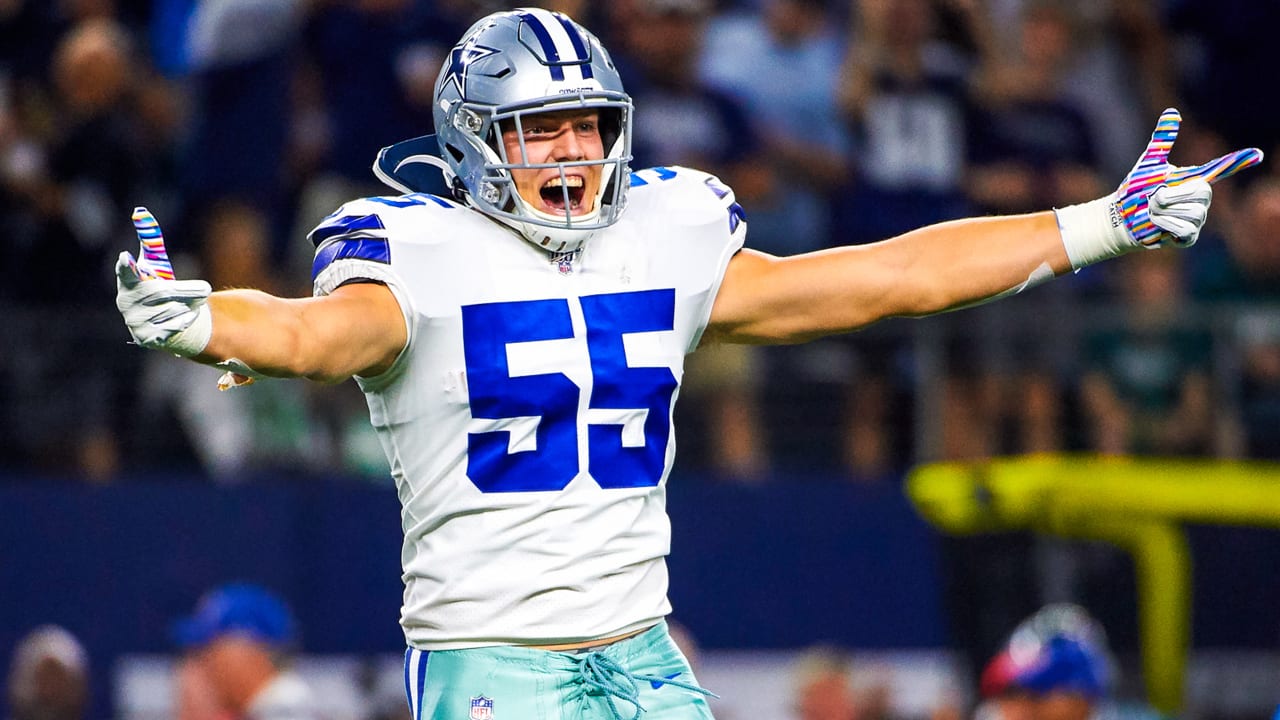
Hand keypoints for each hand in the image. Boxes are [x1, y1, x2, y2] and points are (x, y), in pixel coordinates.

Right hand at [115, 207, 212, 355]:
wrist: (162, 321)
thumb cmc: (155, 286)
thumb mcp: (154, 263)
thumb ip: (150, 239)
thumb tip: (140, 211)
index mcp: (128, 283)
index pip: (126, 273)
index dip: (126, 266)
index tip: (125, 256)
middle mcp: (127, 304)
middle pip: (163, 294)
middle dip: (185, 292)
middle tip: (205, 289)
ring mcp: (135, 322)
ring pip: (172, 311)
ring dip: (187, 307)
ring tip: (189, 306)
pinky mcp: (147, 339)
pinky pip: (175, 328)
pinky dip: (186, 321)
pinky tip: (188, 318)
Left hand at [1115, 108, 1262, 247]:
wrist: (1122, 217)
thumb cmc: (1137, 190)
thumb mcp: (1149, 164)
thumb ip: (1162, 140)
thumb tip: (1172, 111)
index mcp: (1193, 179)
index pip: (1221, 168)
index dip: (1238, 161)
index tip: (1257, 154)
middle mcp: (1200, 198)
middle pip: (1202, 192)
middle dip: (1172, 194)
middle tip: (1154, 197)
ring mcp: (1196, 218)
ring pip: (1193, 212)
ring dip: (1164, 211)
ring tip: (1152, 211)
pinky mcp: (1189, 237)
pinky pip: (1186, 229)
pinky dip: (1166, 225)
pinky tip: (1157, 225)